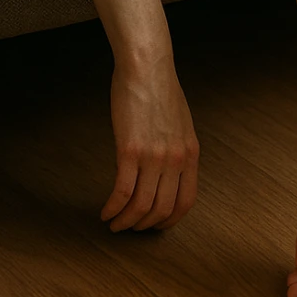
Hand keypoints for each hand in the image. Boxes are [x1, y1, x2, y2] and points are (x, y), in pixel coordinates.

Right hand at [101, 56, 199, 232]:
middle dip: (144, 226)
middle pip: (162, 210)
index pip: (185, 202)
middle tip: (130, 228)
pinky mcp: (129, 150)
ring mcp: (153, 156)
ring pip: (141, 206)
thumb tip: (169, 172)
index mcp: (191, 155)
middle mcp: (175, 160)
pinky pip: (122, 191)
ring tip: (114, 224)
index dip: (169, 221)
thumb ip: (178, 150)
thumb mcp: (181, 124)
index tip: (156, 226)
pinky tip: (105, 212)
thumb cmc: (161, 90)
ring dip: (126, 222)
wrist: (147, 67)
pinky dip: (113, 208)